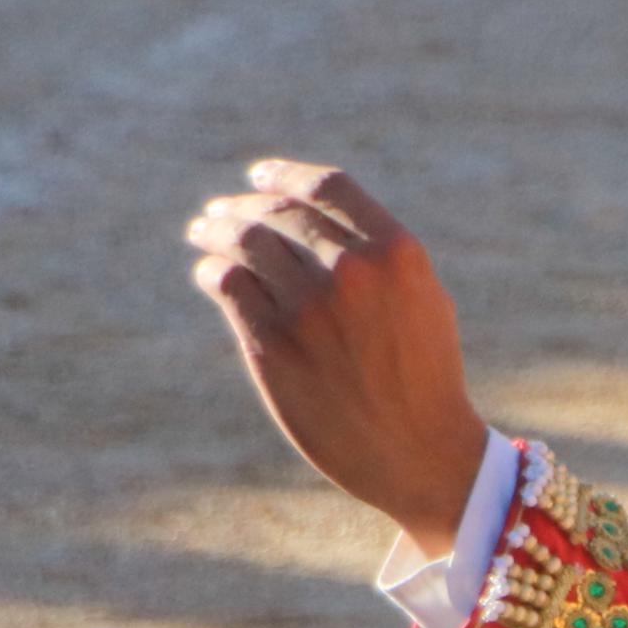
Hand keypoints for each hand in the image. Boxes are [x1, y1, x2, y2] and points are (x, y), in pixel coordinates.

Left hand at [184, 161, 493, 554]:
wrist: (418, 452)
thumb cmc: (424, 376)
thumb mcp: (423, 299)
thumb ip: (378, 255)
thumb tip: (315, 217)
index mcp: (397, 252)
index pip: (327, 187)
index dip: (284, 175)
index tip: (259, 177)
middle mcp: (352, 272)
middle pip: (278, 212)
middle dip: (241, 206)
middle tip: (218, 212)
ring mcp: (309, 308)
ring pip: (244, 241)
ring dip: (216, 230)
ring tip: (203, 232)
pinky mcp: (273, 345)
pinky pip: (228, 284)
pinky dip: (214, 271)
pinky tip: (211, 274)